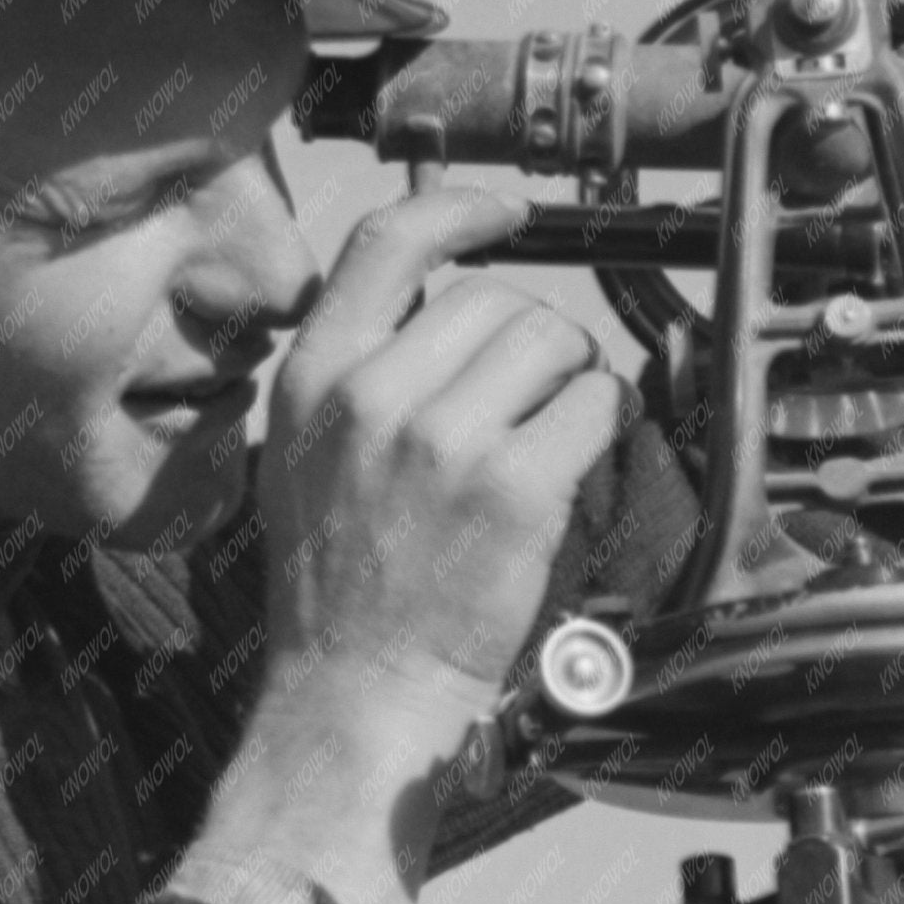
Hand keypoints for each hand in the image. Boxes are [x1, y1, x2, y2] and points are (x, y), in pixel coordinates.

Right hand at [254, 184, 626, 738]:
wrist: (354, 693)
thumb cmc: (337, 592)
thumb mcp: (302, 457)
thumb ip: (355, 376)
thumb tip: (436, 309)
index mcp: (314, 378)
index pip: (387, 243)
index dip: (460, 211)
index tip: (504, 214)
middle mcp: (373, 396)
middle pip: (495, 298)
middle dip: (533, 334)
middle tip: (537, 388)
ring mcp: (444, 440)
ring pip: (551, 342)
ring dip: (572, 375)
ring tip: (553, 426)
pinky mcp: (512, 487)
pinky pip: (591, 406)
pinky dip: (602, 423)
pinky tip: (577, 459)